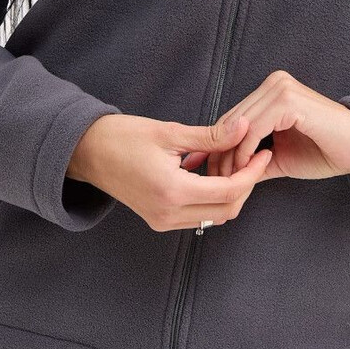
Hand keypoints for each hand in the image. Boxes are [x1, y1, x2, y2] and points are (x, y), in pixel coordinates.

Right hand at [67, 112, 272, 232]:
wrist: (87, 152)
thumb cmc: (123, 136)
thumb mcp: (169, 132)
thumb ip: (210, 136)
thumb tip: (244, 127)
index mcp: (172, 190)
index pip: (229, 190)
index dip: (252, 173)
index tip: (262, 152)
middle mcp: (168, 213)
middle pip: (227, 211)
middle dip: (246, 186)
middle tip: (254, 158)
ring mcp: (162, 221)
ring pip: (214, 216)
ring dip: (231, 194)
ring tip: (236, 164)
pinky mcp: (158, 219)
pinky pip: (197, 215)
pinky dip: (212, 198)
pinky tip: (213, 173)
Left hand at [179, 70, 349, 181]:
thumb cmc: (325, 150)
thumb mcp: (279, 156)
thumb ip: (251, 159)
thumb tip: (220, 173)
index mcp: (270, 90)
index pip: (232, 119)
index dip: (218, 147)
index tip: (210, 173)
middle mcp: (274, 83)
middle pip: (232, 121)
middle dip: (220, 154)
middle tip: (213, 181)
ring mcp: (281, 88)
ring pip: (239, 126)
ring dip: (230, 157)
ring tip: (228, 181)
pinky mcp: (289, 100)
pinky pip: (255, 129)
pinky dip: (246, 152)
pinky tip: (245, 170)